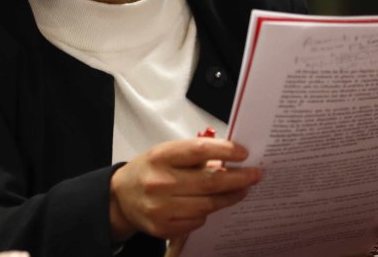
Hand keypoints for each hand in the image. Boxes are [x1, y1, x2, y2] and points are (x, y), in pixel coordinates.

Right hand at [109, 137, 260, 242]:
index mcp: (160, 157)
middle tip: (255, 175)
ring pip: (208, 205)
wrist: (121, 197)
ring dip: (229, 197)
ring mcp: (161, 207)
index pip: (198, 150)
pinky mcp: (163, 227)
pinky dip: (208, 212)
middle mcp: (159, 182)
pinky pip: (197, 221)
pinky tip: (211, 205)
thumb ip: (194, 155)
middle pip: (209, 181)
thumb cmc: (149, 171)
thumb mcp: (165, 154)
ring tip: (242, 190)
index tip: (244, 153)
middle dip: (238, 178)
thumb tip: (230, 159)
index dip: (225, 151)